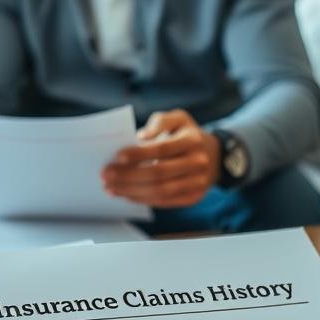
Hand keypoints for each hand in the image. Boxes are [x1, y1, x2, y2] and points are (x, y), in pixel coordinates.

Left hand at [101, 109, 220, 207]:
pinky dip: (143, 199)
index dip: (139, 154)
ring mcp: (198, 182)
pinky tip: (126, 195)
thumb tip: (141, 138)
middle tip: (106, 175)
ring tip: (111, 188)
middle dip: (128, 176)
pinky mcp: (194, 197)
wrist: (213, 154)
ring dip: (132, 191)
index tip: (117, 156)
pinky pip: (165, 202)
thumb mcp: (177, 118)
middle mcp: (198, 162)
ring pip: (161, 191)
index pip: (162, 149)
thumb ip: (159, 121)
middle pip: (159, 173)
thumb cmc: (185, 134)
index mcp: (192, 140)